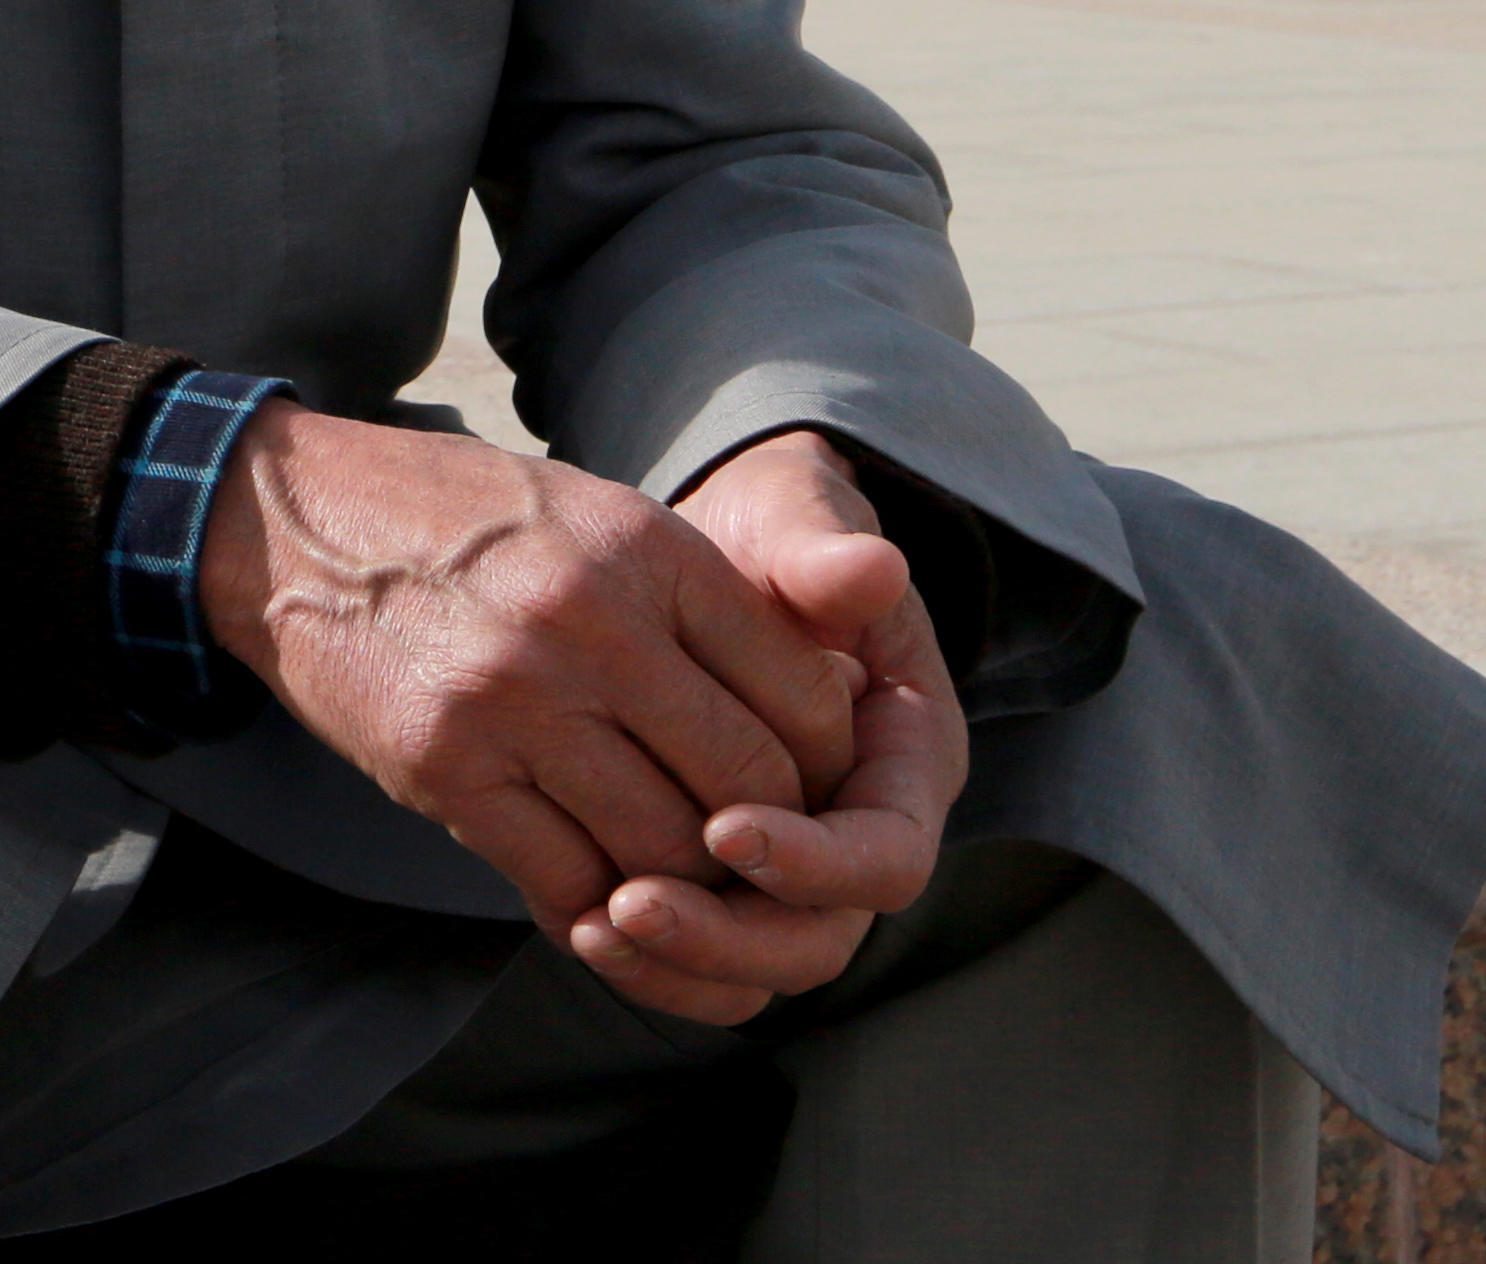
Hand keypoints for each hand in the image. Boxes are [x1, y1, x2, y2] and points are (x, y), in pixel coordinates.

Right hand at [197, 409, 860, 1014]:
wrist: (295, 522)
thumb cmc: (467, 521)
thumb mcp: (600, 515)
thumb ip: (703, 601)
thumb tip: (824, 696)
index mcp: (647, 550)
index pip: (800, 691)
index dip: (828, 761)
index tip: (812, 783)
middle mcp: (591, 624)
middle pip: (747, 786)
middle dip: (771, 841)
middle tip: (757, 854)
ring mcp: (515, 703)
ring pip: (664, 852)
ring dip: (686, 889)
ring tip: (682, 884)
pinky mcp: (446, 771)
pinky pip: (563, 881)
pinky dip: (600, 911)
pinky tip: (604, 898)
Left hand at [603, 431, 967, 1026]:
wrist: (708, 553)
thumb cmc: (767, 531)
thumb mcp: (794, 521)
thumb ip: (825, 553)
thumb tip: (873, 569)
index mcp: (906, 762)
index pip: (886, 856)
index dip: (815, 861)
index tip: (726, 828)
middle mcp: (855, 834)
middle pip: (817, 937)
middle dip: (731, 936)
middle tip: (631, 903)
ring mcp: (789, 868)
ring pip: (755, 964)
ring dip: (680, 960)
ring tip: (593, 922)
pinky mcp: (721, 880)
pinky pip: (700, 957)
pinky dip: (649, 959)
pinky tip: (578, 922)